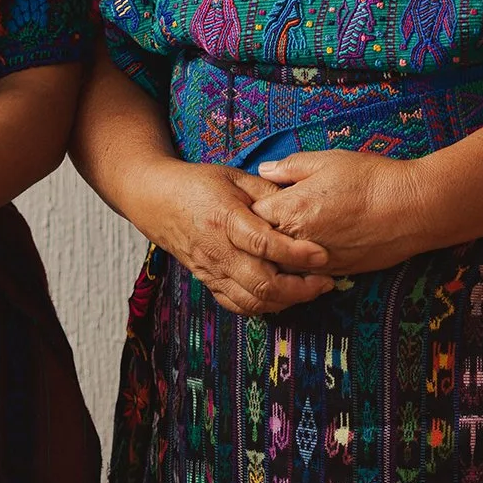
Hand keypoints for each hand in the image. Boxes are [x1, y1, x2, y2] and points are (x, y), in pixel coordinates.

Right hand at [133, 157, 332, 317]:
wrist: (156, 200)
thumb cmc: (199, 184)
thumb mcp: (235, 176)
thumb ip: (269, 191)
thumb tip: (302, 204)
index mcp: (225, 218)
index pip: (263, 244)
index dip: (296, 253)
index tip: (322, 254)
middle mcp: (217, 249)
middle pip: (261, 282)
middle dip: (300, 288)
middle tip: (325, 280)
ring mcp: (211, 270)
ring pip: (252, 300)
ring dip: (286, 301)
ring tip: (311, 290)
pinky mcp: (208, 281)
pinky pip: (237, 305)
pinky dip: (264, 307)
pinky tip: (284, 297)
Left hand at [250, 150, 427, 271]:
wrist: (413, 208)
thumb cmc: (371, 179)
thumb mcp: (327, 161)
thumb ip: (290, 168)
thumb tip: (265, 171)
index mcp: (289, 210)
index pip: (249, 216)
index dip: (250, 209)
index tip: (255, 202)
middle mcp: (297, 242)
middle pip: (260, 248)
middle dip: (258, 237)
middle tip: (263, 225)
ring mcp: (316, 262)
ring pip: (281, 267)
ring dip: (278, 256)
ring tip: (284, 241)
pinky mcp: (336, 274)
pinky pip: (306, 277)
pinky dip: (301, 268)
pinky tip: (307, 254)